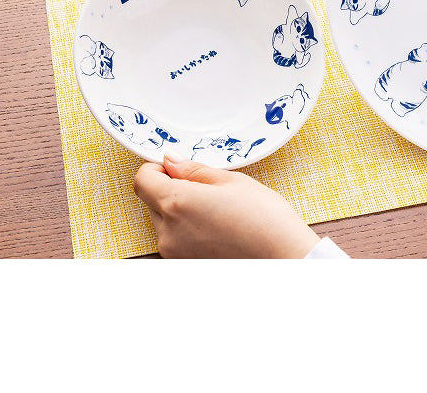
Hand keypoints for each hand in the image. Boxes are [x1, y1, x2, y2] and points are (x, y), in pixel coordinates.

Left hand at [133, 153, 319, 258]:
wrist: (283, 258)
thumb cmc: (264, 219)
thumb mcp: (232, 181)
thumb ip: (194, 170)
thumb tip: (171, 161)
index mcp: (177, 203)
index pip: (143, 179)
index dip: (158, 168)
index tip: (177, 168)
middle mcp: (168, 232)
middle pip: (152, 201)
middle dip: (172, 189)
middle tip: (207, 190)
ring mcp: (174, 253)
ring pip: (164, 221)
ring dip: (181, 212)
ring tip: (217, 213)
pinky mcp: (185, 265)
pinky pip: (176, 240)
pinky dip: (189, 231)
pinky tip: (218, 230)